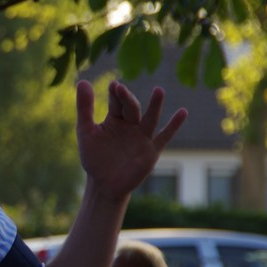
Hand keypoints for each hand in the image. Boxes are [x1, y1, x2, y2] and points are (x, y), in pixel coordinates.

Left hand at [75, 80, 186, 200]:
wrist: (103, 185)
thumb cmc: (94, 157)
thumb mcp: (86, 132)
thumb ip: (84, 108)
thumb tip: (83, 81)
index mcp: (115, 118)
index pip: (116, 102)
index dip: (115, 94)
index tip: (113, 85)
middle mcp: (131, 125)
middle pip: (132, 108)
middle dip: (127, 99)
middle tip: (121, 89)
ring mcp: (142, 137)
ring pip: (150, 118)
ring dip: (155, 105)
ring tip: (159, 90)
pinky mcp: (151, 151)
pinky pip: (164, 137)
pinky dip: (174, 126)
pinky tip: (183, 112)